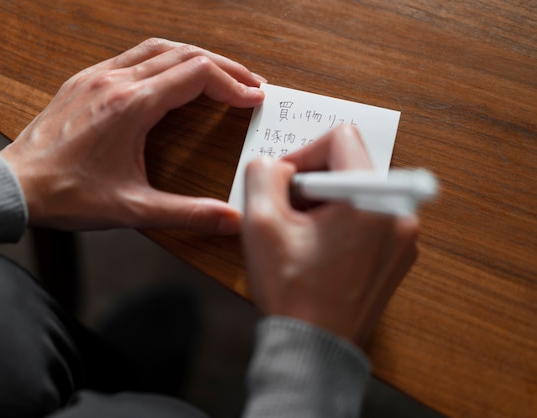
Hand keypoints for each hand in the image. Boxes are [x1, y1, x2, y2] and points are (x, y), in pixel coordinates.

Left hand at [0, 38, 264, 232]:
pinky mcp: (84, 80)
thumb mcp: (133, 209)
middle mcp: (115, 81)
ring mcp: (97, 76)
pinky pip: (132, 56)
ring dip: (194, 56)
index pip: (198, 74)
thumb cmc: (68, 195)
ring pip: (158, 48)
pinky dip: (163, 59)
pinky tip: (170, 76)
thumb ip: (187, 213)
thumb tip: (231, 219)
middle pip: (184, 54)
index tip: (253, 98)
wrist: (14, 186)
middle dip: (224, 67)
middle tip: (249, 83)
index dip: (233, 84)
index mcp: (132, 106)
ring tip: (218, 73)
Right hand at [242, 125, 418, 346]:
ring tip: (302, 236)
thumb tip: (276, 165)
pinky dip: (341, 222)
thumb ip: (262, 174)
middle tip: (288, 213)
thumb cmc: (293, 293)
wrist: (316, 348)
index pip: (341, 139)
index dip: (304, 154)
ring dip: (325, 203)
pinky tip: (319, 249)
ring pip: (358, 192)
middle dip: (313, 182)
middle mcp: (400, 214)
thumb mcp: (260, 224)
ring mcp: (403, 238)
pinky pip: (369, 217)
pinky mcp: (398, 254)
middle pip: (351, 165)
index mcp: (373, 201)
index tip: (285, 184)